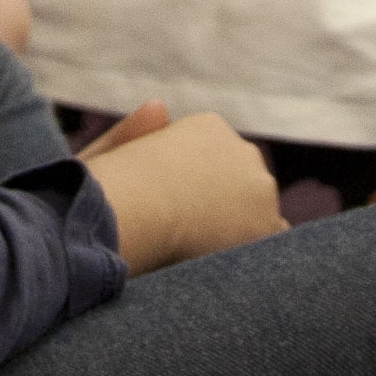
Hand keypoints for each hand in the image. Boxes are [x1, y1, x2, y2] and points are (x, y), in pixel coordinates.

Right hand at [80, 103, 283, 272]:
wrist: (128, 210)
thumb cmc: (105, 187)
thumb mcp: (112, 152)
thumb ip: (136, 132)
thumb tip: (161, 107)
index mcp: (208, 127)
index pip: (217, 164)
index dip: (196, 195)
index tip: (174, 215)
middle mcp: (242, 149)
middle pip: (243, 186)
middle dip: (226, 210)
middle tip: (190, 240)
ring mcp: (259, 186)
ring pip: (259, 215)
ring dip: (240, 233)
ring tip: (202, 257)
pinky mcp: (267, 223)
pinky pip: (270, 244)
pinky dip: (252, 256)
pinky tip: (222, 269)